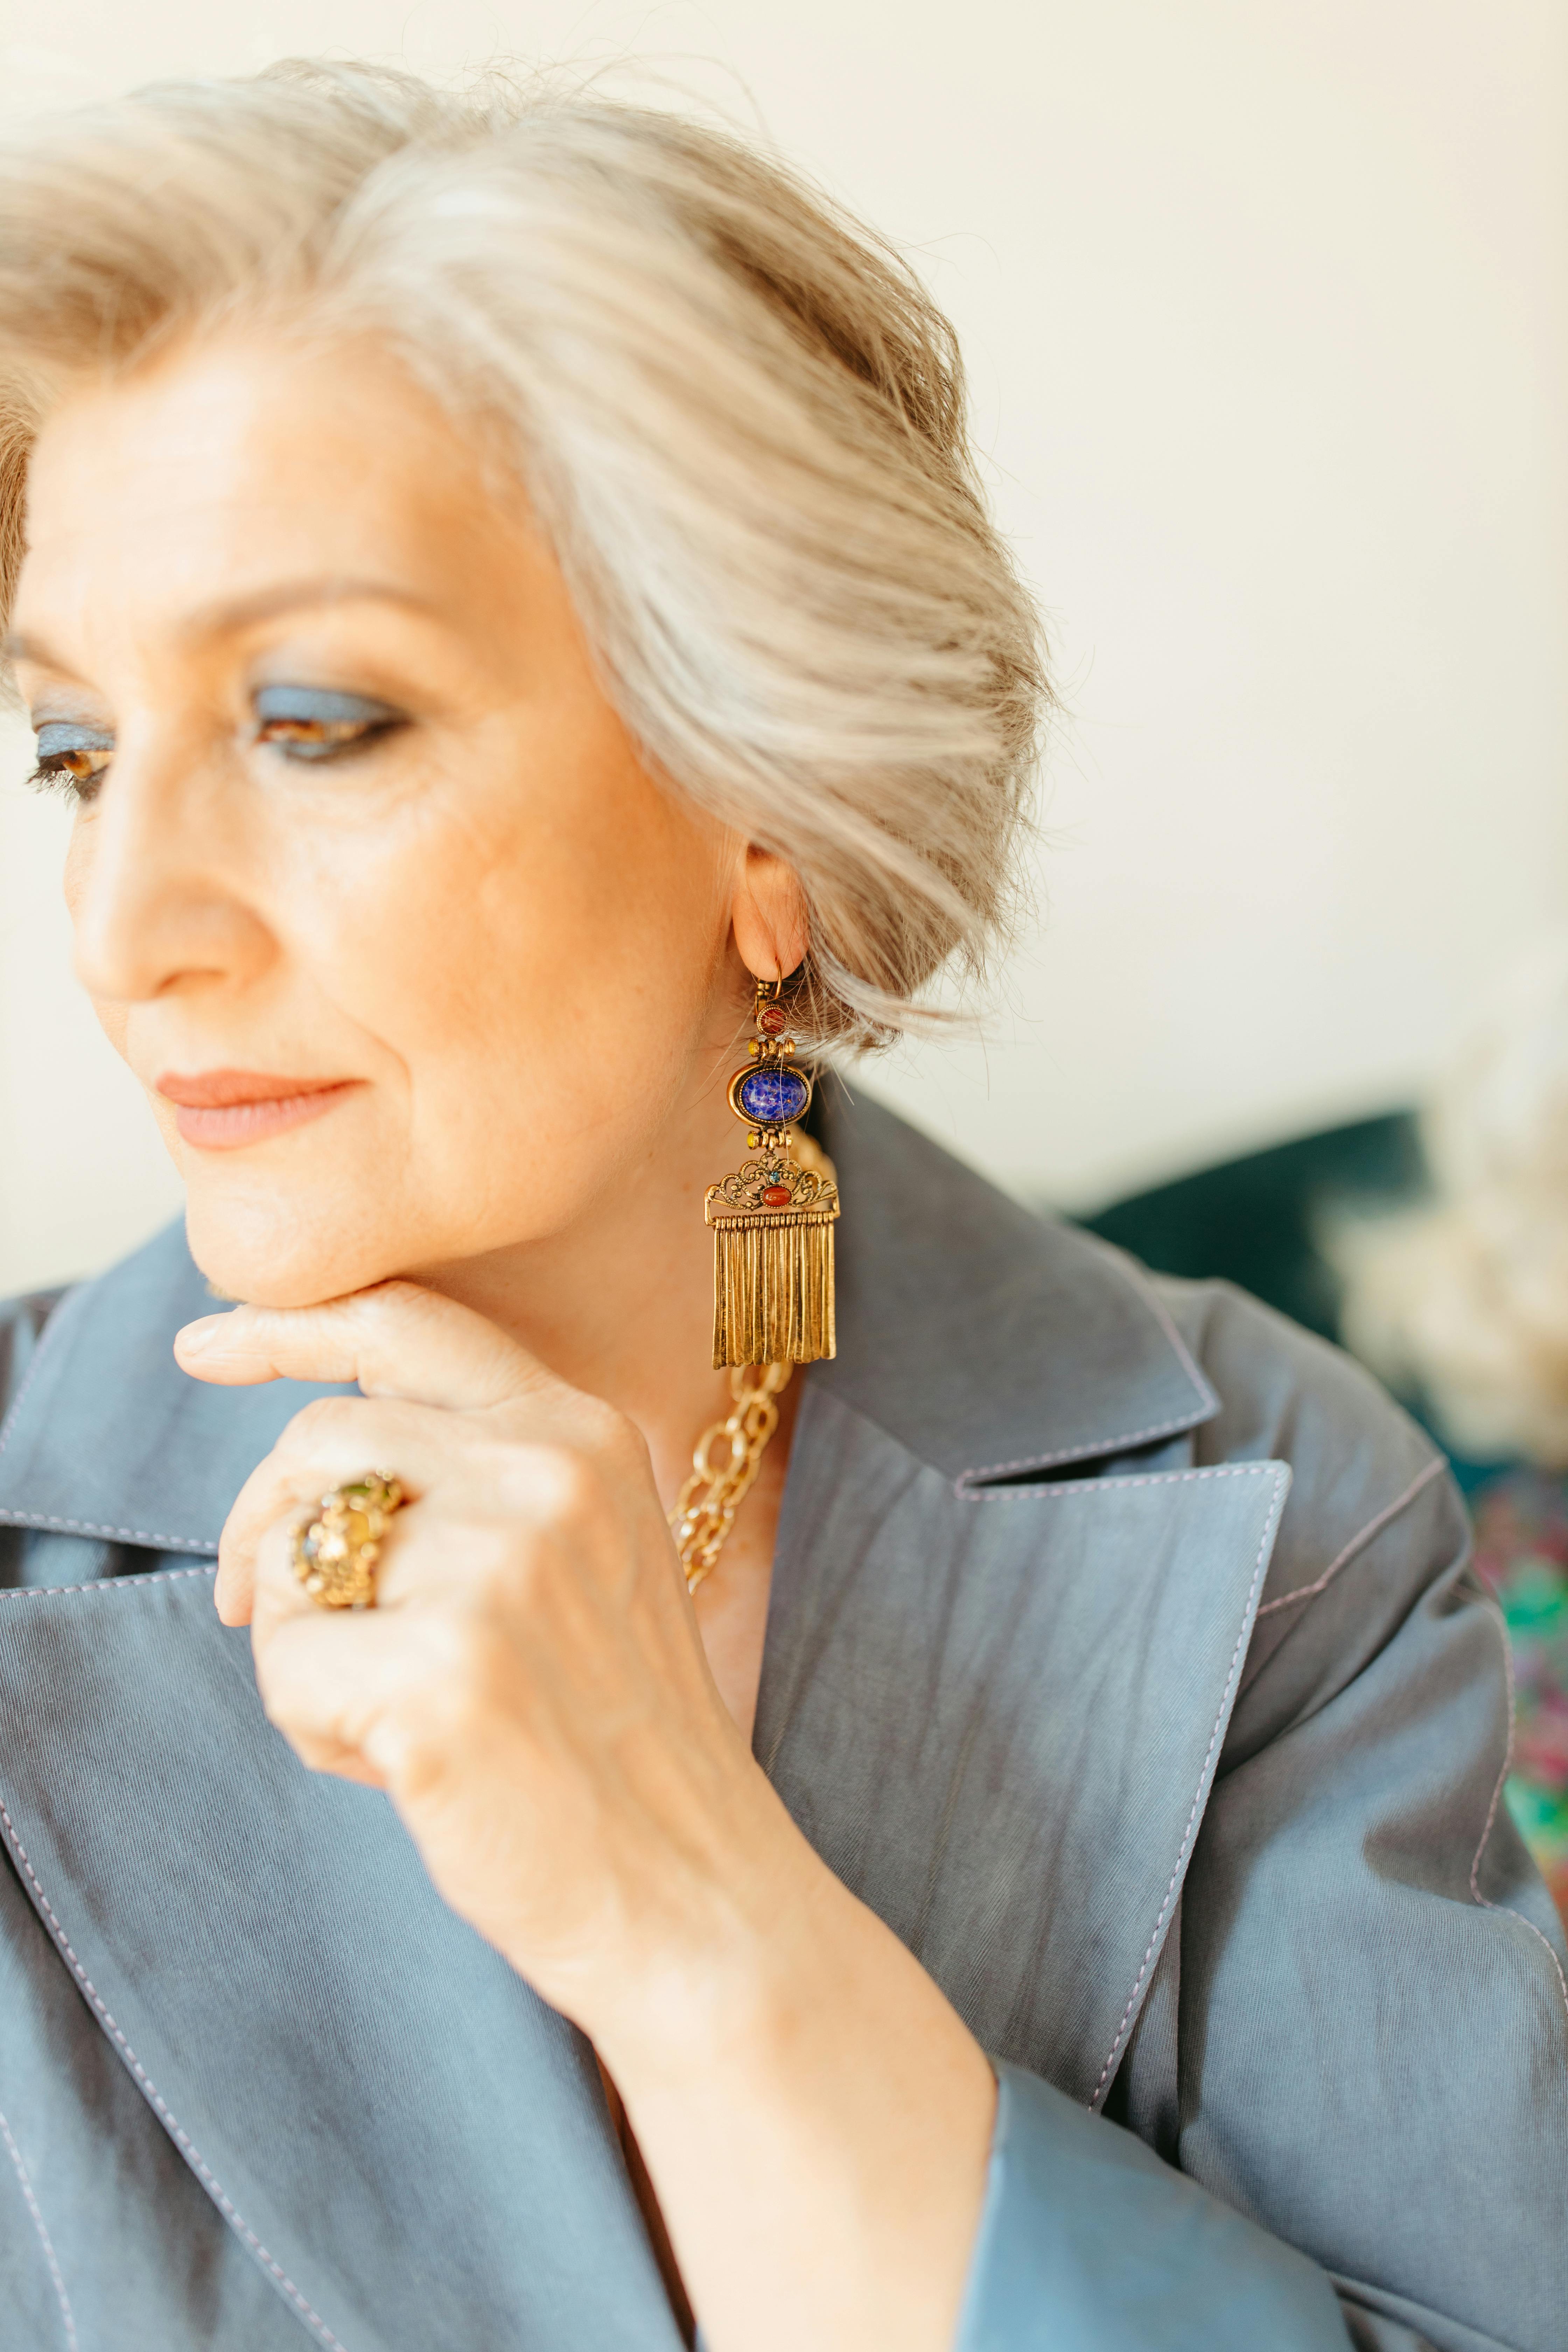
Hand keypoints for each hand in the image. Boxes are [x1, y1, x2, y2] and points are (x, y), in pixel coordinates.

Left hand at [175, 1279, 809, 2043]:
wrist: (690, 1888)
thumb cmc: (607, 1733)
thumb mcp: (579, 1553)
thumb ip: (473, 1474)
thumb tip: (307, 1452)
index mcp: (581, 1433)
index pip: (405, 1324)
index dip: (287, 1326)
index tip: (204, 1346)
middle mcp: (544, 1474)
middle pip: (319, 1440)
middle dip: (264, 1530)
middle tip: (260, 1613)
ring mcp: (496, 1571)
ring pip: (290, 1558)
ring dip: (300, 1643)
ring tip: (388, 1712)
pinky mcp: (439, 1677)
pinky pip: (283, 1667)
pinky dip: (314, 1729)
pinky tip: (399, 1766)